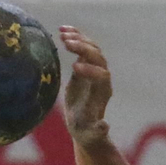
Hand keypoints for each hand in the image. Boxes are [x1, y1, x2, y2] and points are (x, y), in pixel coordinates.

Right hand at [58, 26, 112, 144]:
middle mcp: (101, 78)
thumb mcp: (91, 134)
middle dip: (84, 48)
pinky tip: (61, 30)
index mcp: (103, 93)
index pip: (103, 75)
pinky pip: (83, 47)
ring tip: (62, 35)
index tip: (74, 69)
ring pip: (91, 48)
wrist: (84, 126)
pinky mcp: (84, 65)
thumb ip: (97, 131)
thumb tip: (104, 127)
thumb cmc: (87, 132)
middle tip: (66, 43)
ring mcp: (94, 70)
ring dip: (78, 39)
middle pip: (98, 57)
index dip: (91, 70)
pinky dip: (74, 37)